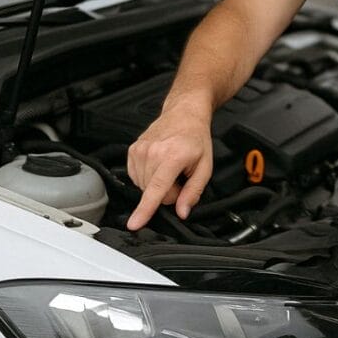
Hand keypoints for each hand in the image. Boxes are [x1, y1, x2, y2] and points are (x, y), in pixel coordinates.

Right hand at [125, 103, 213, 230]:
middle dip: (168, 191)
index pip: (157, 189)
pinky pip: (136, 178)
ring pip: (144, 187)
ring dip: (157, 184)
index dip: (145, 210)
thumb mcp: (204, 167)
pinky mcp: (132, 151)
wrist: (184, 114)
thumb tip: (182, 212)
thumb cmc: (196, 138)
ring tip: (169, 167)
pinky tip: (158, 166)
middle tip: (179, 175)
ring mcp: (139, 150)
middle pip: (154, 192)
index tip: (134, 223)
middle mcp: (153, 152)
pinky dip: (148, 177)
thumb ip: (193, 192)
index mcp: (172, 156)